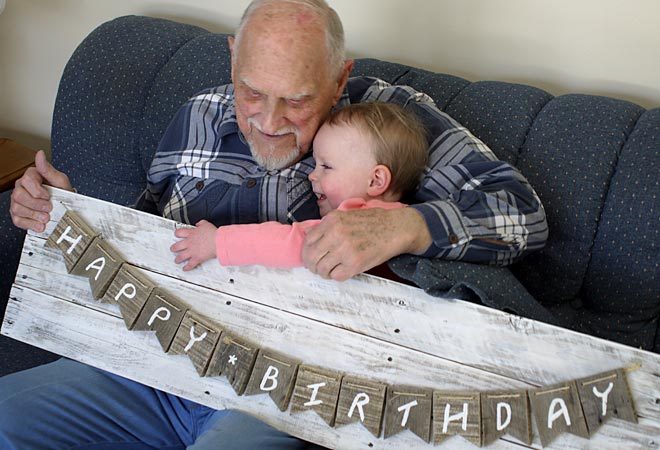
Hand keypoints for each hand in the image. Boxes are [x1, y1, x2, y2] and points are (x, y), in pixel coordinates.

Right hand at [10, 150, 72, 231]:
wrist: (66, 208)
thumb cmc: (62, 192)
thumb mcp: (60, 180)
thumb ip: (48, 169)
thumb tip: (40, 154)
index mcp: (31, 177)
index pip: (26, 180)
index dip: (37, 190)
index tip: (47, 196)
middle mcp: (21, 188)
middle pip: (19, 195)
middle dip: (36, 204)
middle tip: (49, 209)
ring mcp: (17, 202)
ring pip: (17, 208)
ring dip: (34, 215)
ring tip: (46, 218)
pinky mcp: (18, 214)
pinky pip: (17, 220)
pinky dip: (30, 224)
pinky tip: (40, 225)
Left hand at [170, 220, 217, 270]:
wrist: (218, 241)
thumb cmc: (213, 234)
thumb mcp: (206, 224)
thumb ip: (201, 223)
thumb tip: (199, 224)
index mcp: (191, 234)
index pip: (179, 233)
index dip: (177, 234)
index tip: (176, 235)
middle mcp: (189, 243)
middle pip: (177, 246)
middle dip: (174, 248)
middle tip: (173, 249)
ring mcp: (192, 251)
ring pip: (181, 256)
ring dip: (178, 259)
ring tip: (177, 260)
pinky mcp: (197, 258)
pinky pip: (190, 264)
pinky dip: (187, 267)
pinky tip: (185, 268)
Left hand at [302, 207, 431, 280]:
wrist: (395, 228)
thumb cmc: (373, 222)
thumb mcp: (346, 216)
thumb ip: (328, 226)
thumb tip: (309, 236)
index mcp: (332, 220)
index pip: (308, 240)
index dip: (307, 251)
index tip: (311, 256)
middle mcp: (336, 234)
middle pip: (311, 256)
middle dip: (311, 265)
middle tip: (317, 267)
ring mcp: (345, 250)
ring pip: (321, 269)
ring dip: (324, 272)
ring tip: (330, 270)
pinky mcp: (355, 264)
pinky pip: (336, 276)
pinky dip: (336, 276)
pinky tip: (342, 271)